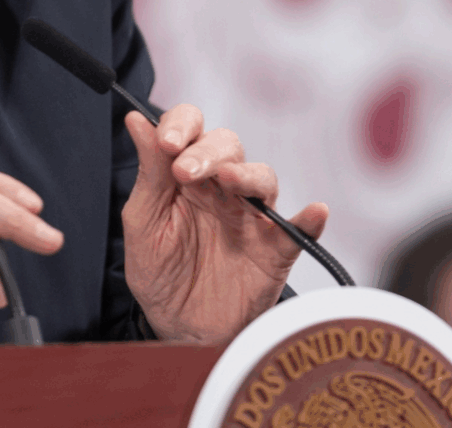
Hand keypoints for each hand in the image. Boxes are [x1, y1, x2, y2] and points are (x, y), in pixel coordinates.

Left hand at [122, 105, 329, 344]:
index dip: (181, 125)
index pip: (191, 130)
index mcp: (185, 176)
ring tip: (228, 180)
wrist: (179, 329)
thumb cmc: (160, 274)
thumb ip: (148, 173)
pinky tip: (314, 211)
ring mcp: (250, 217)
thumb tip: (136, 121)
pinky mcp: (274, 250)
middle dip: (207, 151)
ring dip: (247, 174)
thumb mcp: (143, 222)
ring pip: (261, 177)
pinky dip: (309, 220)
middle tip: (185, 170)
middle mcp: (220, 189)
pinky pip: (297, 231)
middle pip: (227, 146)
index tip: (167, 142)